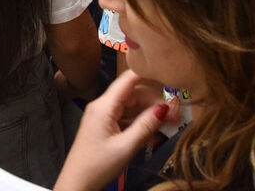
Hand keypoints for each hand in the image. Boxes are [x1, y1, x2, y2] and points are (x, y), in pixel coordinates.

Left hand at [53, 70, 181, 190]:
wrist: (77, 185)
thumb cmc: (96, 167)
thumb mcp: (125, 147)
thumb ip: (146, 126)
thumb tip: (164, 108)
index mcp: (104, 106)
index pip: (128, 80)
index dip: (148, 75)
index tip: (169, 78)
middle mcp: (103, 107)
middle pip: (133, 95)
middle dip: (155, 103)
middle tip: (176, 114)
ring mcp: (104, 117)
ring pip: (132, 109)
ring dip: (150, 116)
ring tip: (171, 125)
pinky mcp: (106, 128)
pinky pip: (127, 120)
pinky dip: (141, 125)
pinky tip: (155, 135)